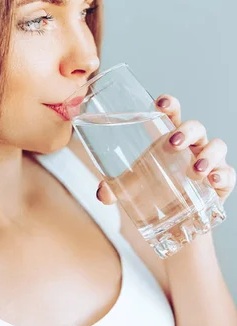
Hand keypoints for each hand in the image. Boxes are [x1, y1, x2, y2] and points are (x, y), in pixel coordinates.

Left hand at [96, 94, 235, 204]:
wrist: (174, 222)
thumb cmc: (154, 190)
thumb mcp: (133, 187)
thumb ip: (115, 188)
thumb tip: (102, 194)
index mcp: (169, 136)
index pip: (171, 112)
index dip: (169, 104)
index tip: (161, 103)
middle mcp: (192, 145)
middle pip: (195, 127)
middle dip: (187, 131)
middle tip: (174, 143)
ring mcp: (208, 161)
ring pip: (216, 146)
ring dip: (208, 155)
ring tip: (197, 170)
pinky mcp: (220, 182)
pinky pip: (228, 173)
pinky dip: (222, 175)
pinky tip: (213, 181)